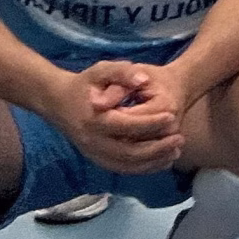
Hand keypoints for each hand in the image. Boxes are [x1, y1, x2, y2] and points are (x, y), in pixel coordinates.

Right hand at [58, 61, 186, 173]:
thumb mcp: (101, 69)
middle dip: (157, 148)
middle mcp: (92, 141)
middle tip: (180, 139)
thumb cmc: (84, 84)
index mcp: (94, 120)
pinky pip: (122, 169)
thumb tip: (144, 80)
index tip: (172, 115)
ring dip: (153, 162)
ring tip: (176, 152)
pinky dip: (143, 168)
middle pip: (129, 152)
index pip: (126, 125)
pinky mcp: (96, 159)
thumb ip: (123, 72)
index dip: (150, 123)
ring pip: (127, 165)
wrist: (57, 101)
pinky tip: (161, 161)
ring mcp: (93, 153)